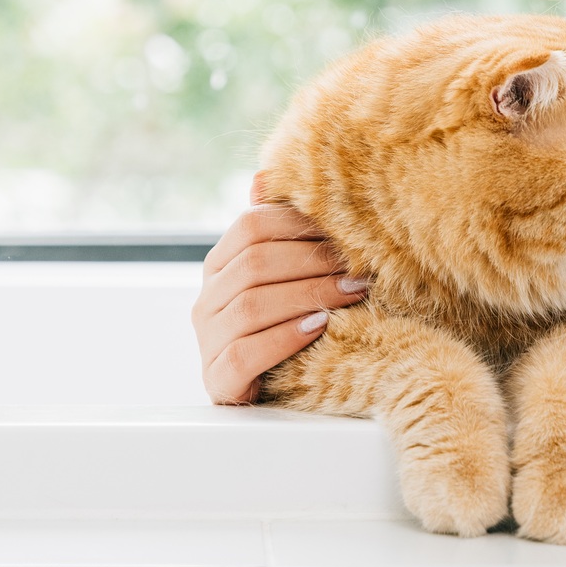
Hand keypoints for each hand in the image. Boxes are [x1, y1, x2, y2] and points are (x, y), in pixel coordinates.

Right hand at [192, 176, 368, 403]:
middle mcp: (206, 298)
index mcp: (220, 264)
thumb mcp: (284, 276)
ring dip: (308, 296)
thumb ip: (279, 232)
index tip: (347, 231)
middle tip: (359, 266)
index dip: (299, 224)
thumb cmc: (283, 323)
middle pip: (255, 265)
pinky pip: (245, 354)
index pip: (251, 226)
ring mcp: (207, 340)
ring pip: (251, 307)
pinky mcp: (217, 379)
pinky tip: (318, 328)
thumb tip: (264, 175)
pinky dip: (284, 339)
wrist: (267, 391)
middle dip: (312, 262)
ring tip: (352, 294)